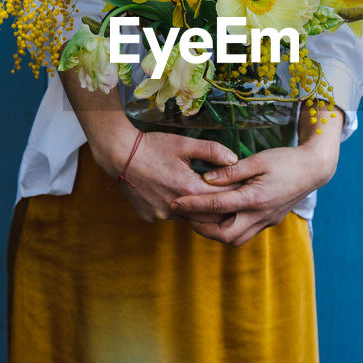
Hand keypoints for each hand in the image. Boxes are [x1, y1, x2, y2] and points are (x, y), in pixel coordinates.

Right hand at [93, 127, 239, 225]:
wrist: (119, 154)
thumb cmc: (153, 146)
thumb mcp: (185, 144)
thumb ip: (213, 151)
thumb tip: (234, 160)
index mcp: (189, 189)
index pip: (223, 198)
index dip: (235, 192)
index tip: (243, 188)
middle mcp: (176, 208)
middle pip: (209, 217)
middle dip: (220, 207)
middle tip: (229, 196)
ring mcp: (161, 215)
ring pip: (189, 219)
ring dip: (198, 210)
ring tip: (205, 196)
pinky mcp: (149, 216)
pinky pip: (170, 217)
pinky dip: (178, 210)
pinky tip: (176, 195)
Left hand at [168, 108, 343, 246]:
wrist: (314, 169)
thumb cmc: (286, 159)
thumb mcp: (257, 160)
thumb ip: (231, 171)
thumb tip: (206, 179)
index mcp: (255, 198)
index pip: (216, 206)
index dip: (192, 205)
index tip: (175, 202)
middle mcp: (260, 215)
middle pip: (225, 235)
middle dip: (203, 229)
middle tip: (187, 215)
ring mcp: (266, 221)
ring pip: (236, 240)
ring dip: (216, 232)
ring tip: (201, 217)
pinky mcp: (270, 221)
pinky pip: (245, 233)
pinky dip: (229, 229)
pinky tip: (220, 216)